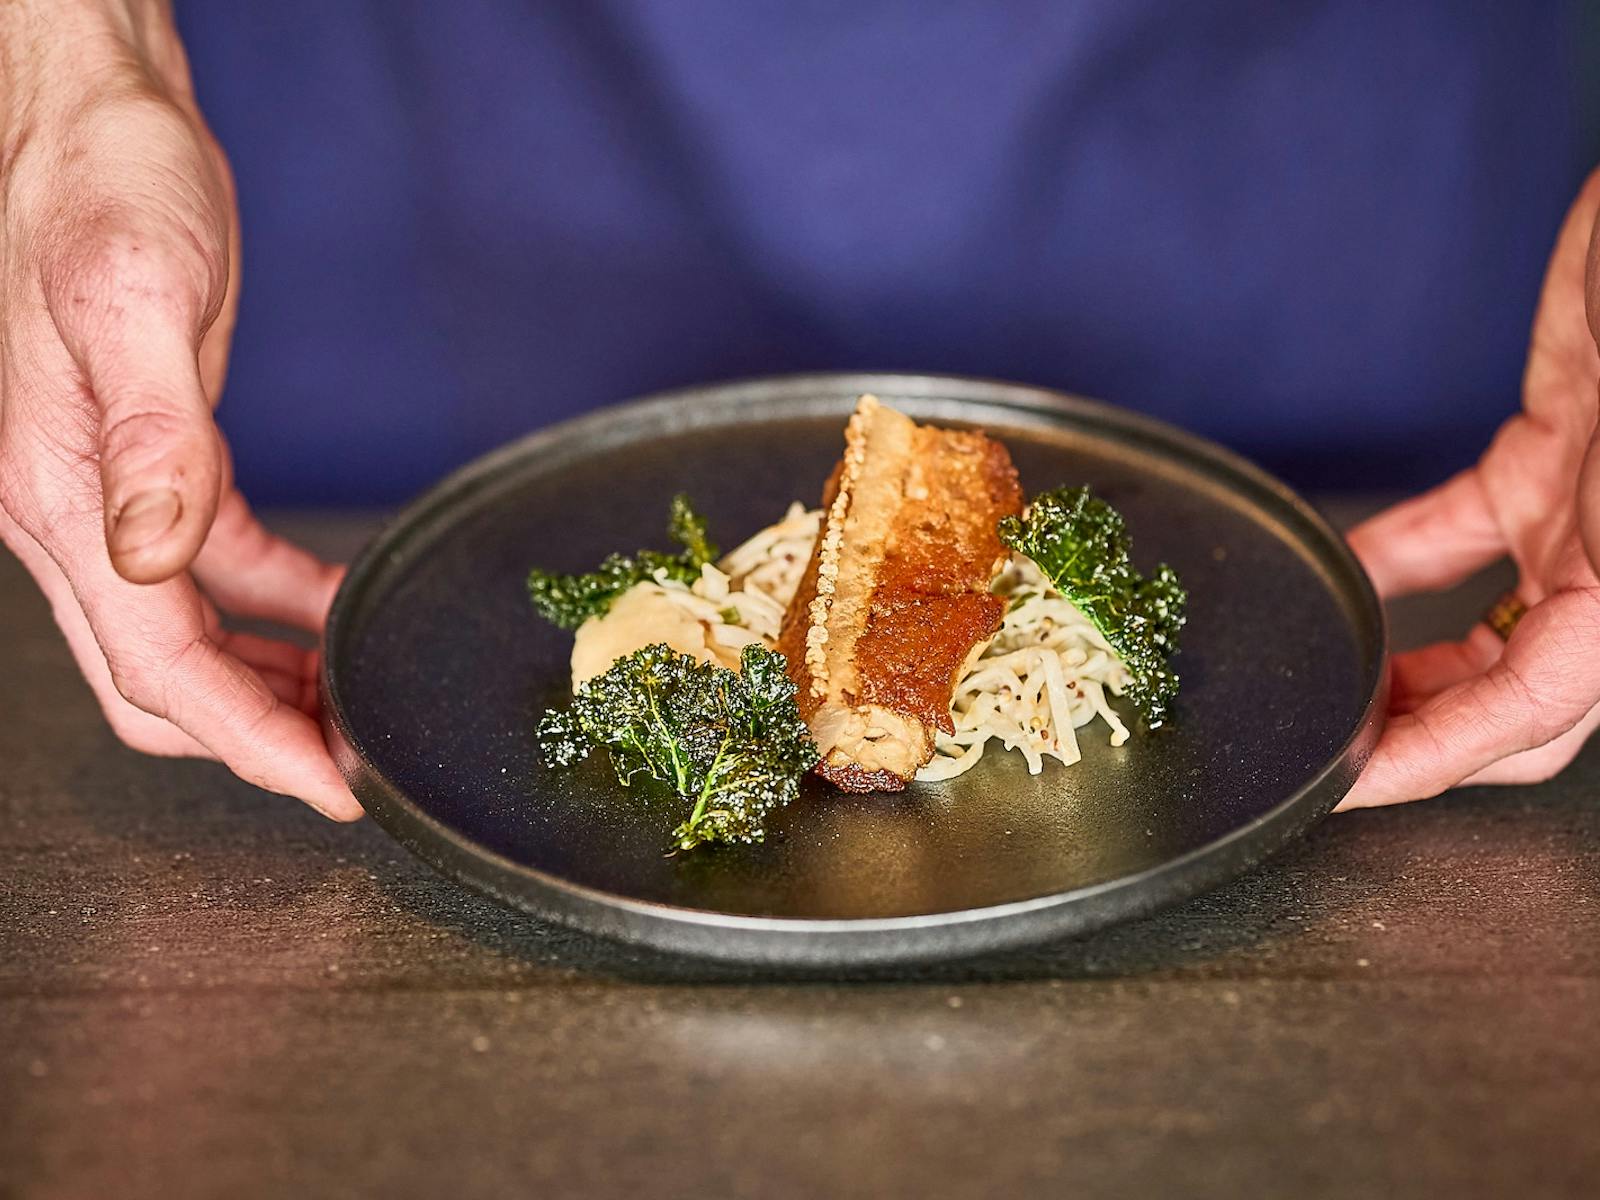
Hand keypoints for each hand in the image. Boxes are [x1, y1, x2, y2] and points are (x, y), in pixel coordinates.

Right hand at [0, 2, 358, 817]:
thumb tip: (154, 553)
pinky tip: (338, 608)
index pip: (159, 665)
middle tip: (356, 768)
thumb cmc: (102, 187)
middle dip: (259, 737)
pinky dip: (281, 602)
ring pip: (190, 638)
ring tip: (357, 704)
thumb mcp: (131, 297)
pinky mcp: (161, 465)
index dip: (249, 740)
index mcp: (57, 497)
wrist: (99, 124)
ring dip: (271, 681)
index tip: (332, 789)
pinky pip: (221, 567)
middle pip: (165, 679)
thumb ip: (149, 434)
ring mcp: (112, 497)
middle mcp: (74, 515)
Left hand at [1340, 169, 1599, 807]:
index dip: (1438, 760)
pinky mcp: (1540, 464)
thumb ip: (1589, 561)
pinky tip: (1340, 582)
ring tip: (1329, 690)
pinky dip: (1394, 568)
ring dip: (1409, 674)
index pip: (1533, 714)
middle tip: (1331, 754)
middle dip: (1423, 740)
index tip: (1353, 783)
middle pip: (1514, 703)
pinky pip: (1455, 538)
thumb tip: (1529, 662)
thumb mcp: (1593, 443)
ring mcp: (1578, 520)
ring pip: (1488, 638)